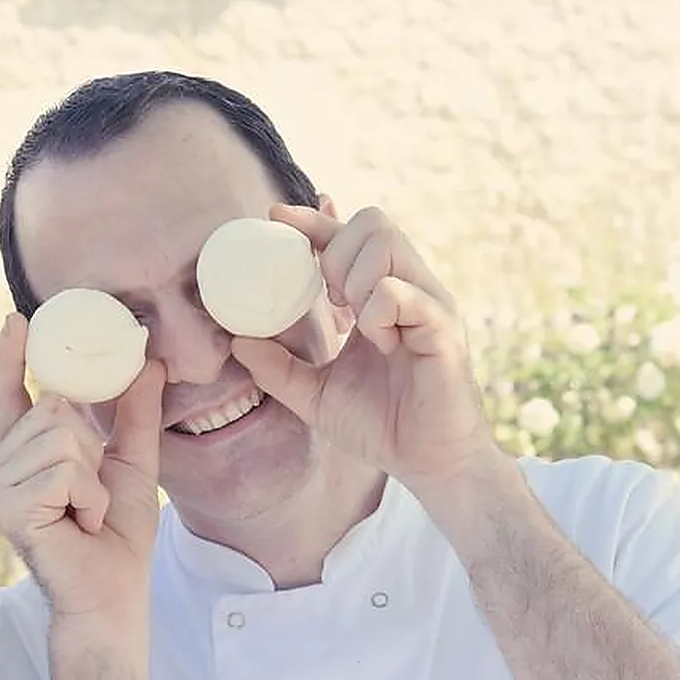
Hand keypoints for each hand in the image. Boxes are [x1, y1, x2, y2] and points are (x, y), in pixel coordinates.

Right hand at [0, 313, 166, 644]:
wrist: (112, 593)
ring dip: (92, 478)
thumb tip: (148, 360)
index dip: (12, 356)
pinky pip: (63, 468)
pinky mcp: (7, 506)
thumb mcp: (132, 461)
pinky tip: (81, 523)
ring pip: (60, 437)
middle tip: (90, 496)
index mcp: (23, 455)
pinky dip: (88, 496)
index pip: (10, 395)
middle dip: (91, 450)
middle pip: (54, 410)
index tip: (18, 319)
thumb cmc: (116, 537)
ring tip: (85, 512)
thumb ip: (134, 411)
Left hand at [229, 201, 498, 489]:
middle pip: (373, 221)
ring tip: (355, 322)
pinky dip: (376, 310)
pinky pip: (399, 292)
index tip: (274, 216)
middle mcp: (407, 289)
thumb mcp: (314, 395)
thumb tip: (236, 342)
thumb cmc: (381, 425)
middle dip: (335, 251)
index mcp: (377, 297)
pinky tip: (379, 341)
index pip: (346, 236)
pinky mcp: (442, 326)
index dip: (312, 220)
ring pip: (388, 244)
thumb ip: (278, 368)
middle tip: (329, 299)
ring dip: (354, 277)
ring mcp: (428, 303)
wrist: (425, 463)